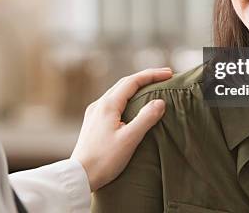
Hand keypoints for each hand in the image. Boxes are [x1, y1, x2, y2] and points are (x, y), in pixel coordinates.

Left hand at [70, 67, 171, 190]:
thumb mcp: (129, 139)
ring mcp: (94, 113)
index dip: (152, 75)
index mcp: (108, 105)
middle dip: (145, 78)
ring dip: (136, 87)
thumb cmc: (104, 160)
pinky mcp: (92, 123)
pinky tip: (133, 106)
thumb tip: (160, 102)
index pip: (132, 81)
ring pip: (117, 92)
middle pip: (124, 84)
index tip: (169, 73)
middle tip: (165, 77)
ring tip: (152, 88)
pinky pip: (112, 103)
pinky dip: (127, 98)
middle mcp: (99, 105)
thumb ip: (146, 118)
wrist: (79, 176)